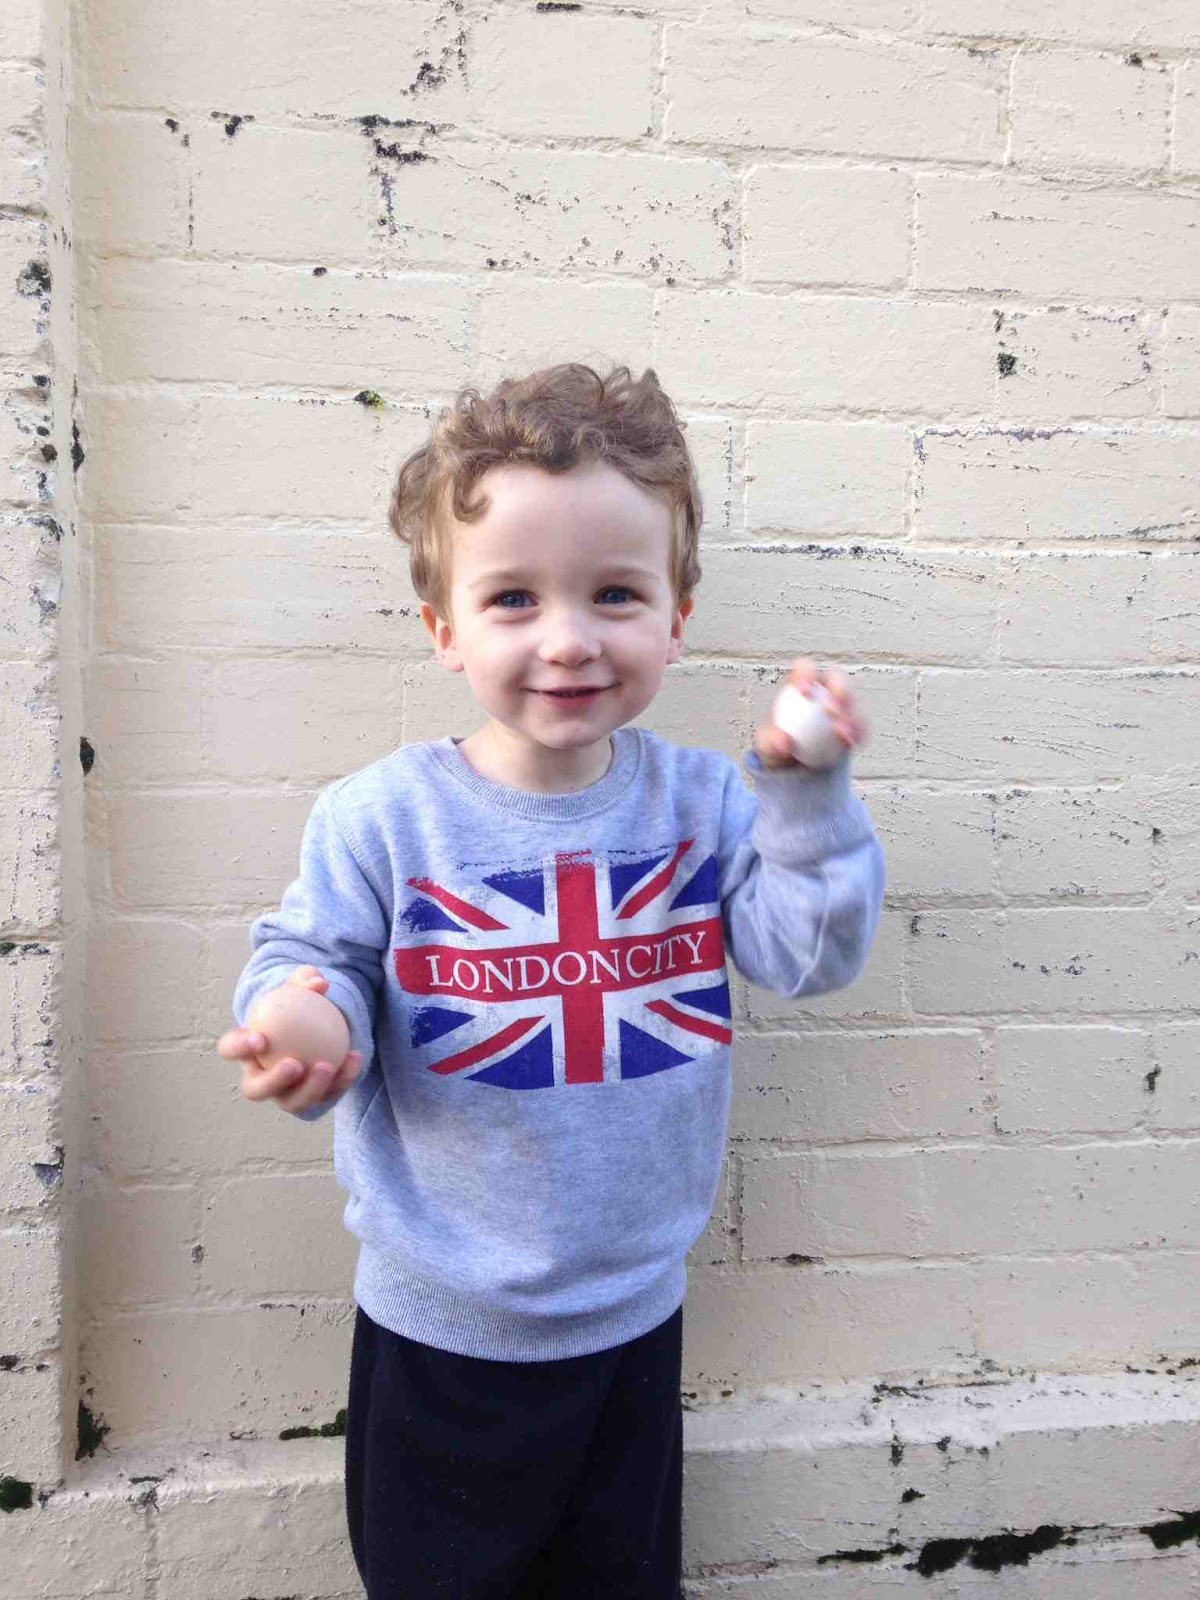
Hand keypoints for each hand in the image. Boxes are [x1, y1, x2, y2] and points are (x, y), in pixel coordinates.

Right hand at [216, 965, 363, 1115]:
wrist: (317, 1025)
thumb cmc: (299, 1005)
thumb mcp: (300, 988)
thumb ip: (305, 981)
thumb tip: (319, 984)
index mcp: (246, 1050)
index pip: (231, 1050)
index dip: (239, 1048)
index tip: (260, 1038)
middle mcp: (260, 1078)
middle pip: (256, 1090)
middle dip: (272, 1082)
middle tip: (294, 1064)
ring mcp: (286, 1094)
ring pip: (292, 1102)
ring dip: (309, 1089)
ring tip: (326, 1066)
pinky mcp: (313, 1100)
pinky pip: (327, 1095)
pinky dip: (342, 1079)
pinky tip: (354, 1058)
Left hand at [753, 658, 869, 770]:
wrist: (795, 763)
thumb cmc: (777, 745)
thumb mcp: (766, 745)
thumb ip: (772, 741)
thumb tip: (785, 742)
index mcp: (801, 682)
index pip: (806, 668)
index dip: (807, 674)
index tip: (804, 692)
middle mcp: (825, 689)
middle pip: (838, 679)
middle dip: (839, 690)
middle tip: (831, 712)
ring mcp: (843, 705)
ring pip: (853, 703)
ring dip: (851, 716)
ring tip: (842, 734)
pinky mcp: (855, 724)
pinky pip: (861, 726)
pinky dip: (858, 733)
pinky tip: (852, 744)